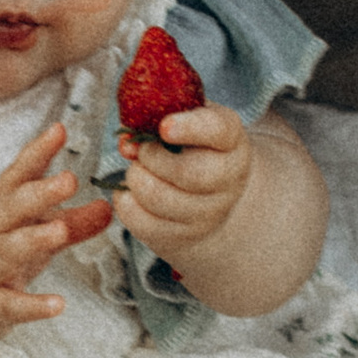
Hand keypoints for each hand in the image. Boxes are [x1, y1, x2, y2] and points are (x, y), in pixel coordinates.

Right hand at [0, 123, 114, 345]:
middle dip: (36, 194)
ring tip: (59, 231)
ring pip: (4, 251)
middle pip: (7, 209)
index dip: (36, 154)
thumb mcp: (26, 231)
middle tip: (69, 180)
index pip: (16, 176)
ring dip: (31, 240)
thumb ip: (69, 220)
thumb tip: (109, 208)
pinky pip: (8, 304)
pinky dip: (32, 306)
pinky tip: (57, 305)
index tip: (59, 130)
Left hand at [114, 102, 253, 265]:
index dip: (190, 128)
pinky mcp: (184, 236)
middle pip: (188, 172)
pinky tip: (131, 193)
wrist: (206, 197)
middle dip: (151, 157)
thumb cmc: (191, 149)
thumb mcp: (183, 123)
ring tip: (138, 171)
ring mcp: (209, 212)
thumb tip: (127, 143)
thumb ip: (155, 121)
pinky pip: (143, 222)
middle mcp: (229, 178)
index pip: (218, 130)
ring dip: (136, 179)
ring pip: (159, 198)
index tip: (164, 127)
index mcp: (231, 139)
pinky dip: (126, 203)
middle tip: (142, 151)